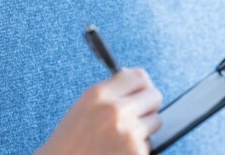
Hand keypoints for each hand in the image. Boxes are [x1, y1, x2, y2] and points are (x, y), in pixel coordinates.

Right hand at [38, 68, 162, 154]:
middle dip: (148, 107)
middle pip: (154, 96)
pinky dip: (138, 149)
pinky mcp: (136, 152)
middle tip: (135, 117)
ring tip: (120, 139)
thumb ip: (110, 93)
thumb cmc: (69, 143)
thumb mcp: (83, 109)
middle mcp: (114, 110)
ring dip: (144, 130)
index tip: (140, 93)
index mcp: (98, 95)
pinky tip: (118, 152)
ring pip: (155, 121)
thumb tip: (140, 81)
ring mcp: (128, 132)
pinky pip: (149, 144)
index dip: (143, 86)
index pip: (138, 76)